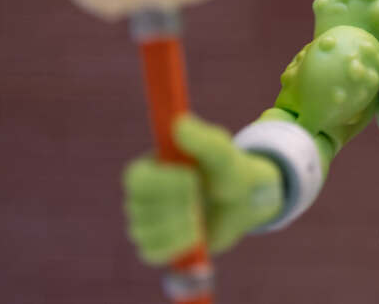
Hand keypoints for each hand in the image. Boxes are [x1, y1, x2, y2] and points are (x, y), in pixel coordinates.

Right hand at [123, 115, 282, 264]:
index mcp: (151, 167)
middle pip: (138, 207)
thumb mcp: (224, 153)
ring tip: (200, 216)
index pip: (135, 178)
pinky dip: (176, 246)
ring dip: (180, 225)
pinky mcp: (157, 246)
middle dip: (176, 204)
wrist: (243, 202)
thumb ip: (204, 139)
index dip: (161, 182)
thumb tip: (179, 124)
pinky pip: (152, 253)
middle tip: (200, 196)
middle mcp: (142, 195)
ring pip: (145, 231)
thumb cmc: (229, 170)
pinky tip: (195, 235)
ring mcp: (146, 222)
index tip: (192, 177)